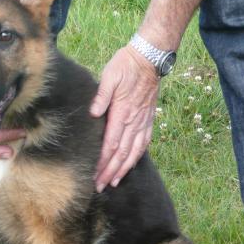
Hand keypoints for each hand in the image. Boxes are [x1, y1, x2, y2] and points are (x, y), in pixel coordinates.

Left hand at [90, 45, 159, 191]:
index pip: (111, 144)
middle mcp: (134, 120)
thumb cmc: (126, 65)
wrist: (149, 58)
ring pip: (133, 152)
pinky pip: (144, 143)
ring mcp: (143, 121)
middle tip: (99, 186)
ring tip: (112, 182)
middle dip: (109, 171)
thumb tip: (94, 113)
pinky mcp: (149, 119)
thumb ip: (102, 95)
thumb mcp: (110, 75)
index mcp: (122, 112)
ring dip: (122, 169)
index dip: (102, 162)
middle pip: (121, 153)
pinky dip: (136, 157)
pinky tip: (129, 165)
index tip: (93, 174)